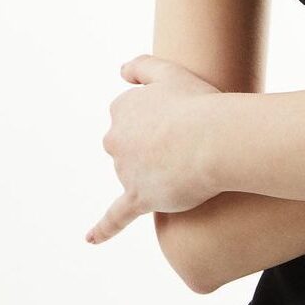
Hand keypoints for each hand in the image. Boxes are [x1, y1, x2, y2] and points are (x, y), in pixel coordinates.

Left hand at [86, 55, 222, 245]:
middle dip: (149, 145)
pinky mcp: (138, 198)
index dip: (157, 117)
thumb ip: (142, 66)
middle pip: (127, 145)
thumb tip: (121, 72)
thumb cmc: (198, 103)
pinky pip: (116, 216)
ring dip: (152, 172)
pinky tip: (90, 238)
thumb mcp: (169, 71)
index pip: (130, 114)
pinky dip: (103, 229)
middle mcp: (115, 139)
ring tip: (188, 164)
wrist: (214, 140)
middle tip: (184, 141)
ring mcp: (125, 171)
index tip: (178, 117)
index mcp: (122, 108)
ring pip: (133, 174)